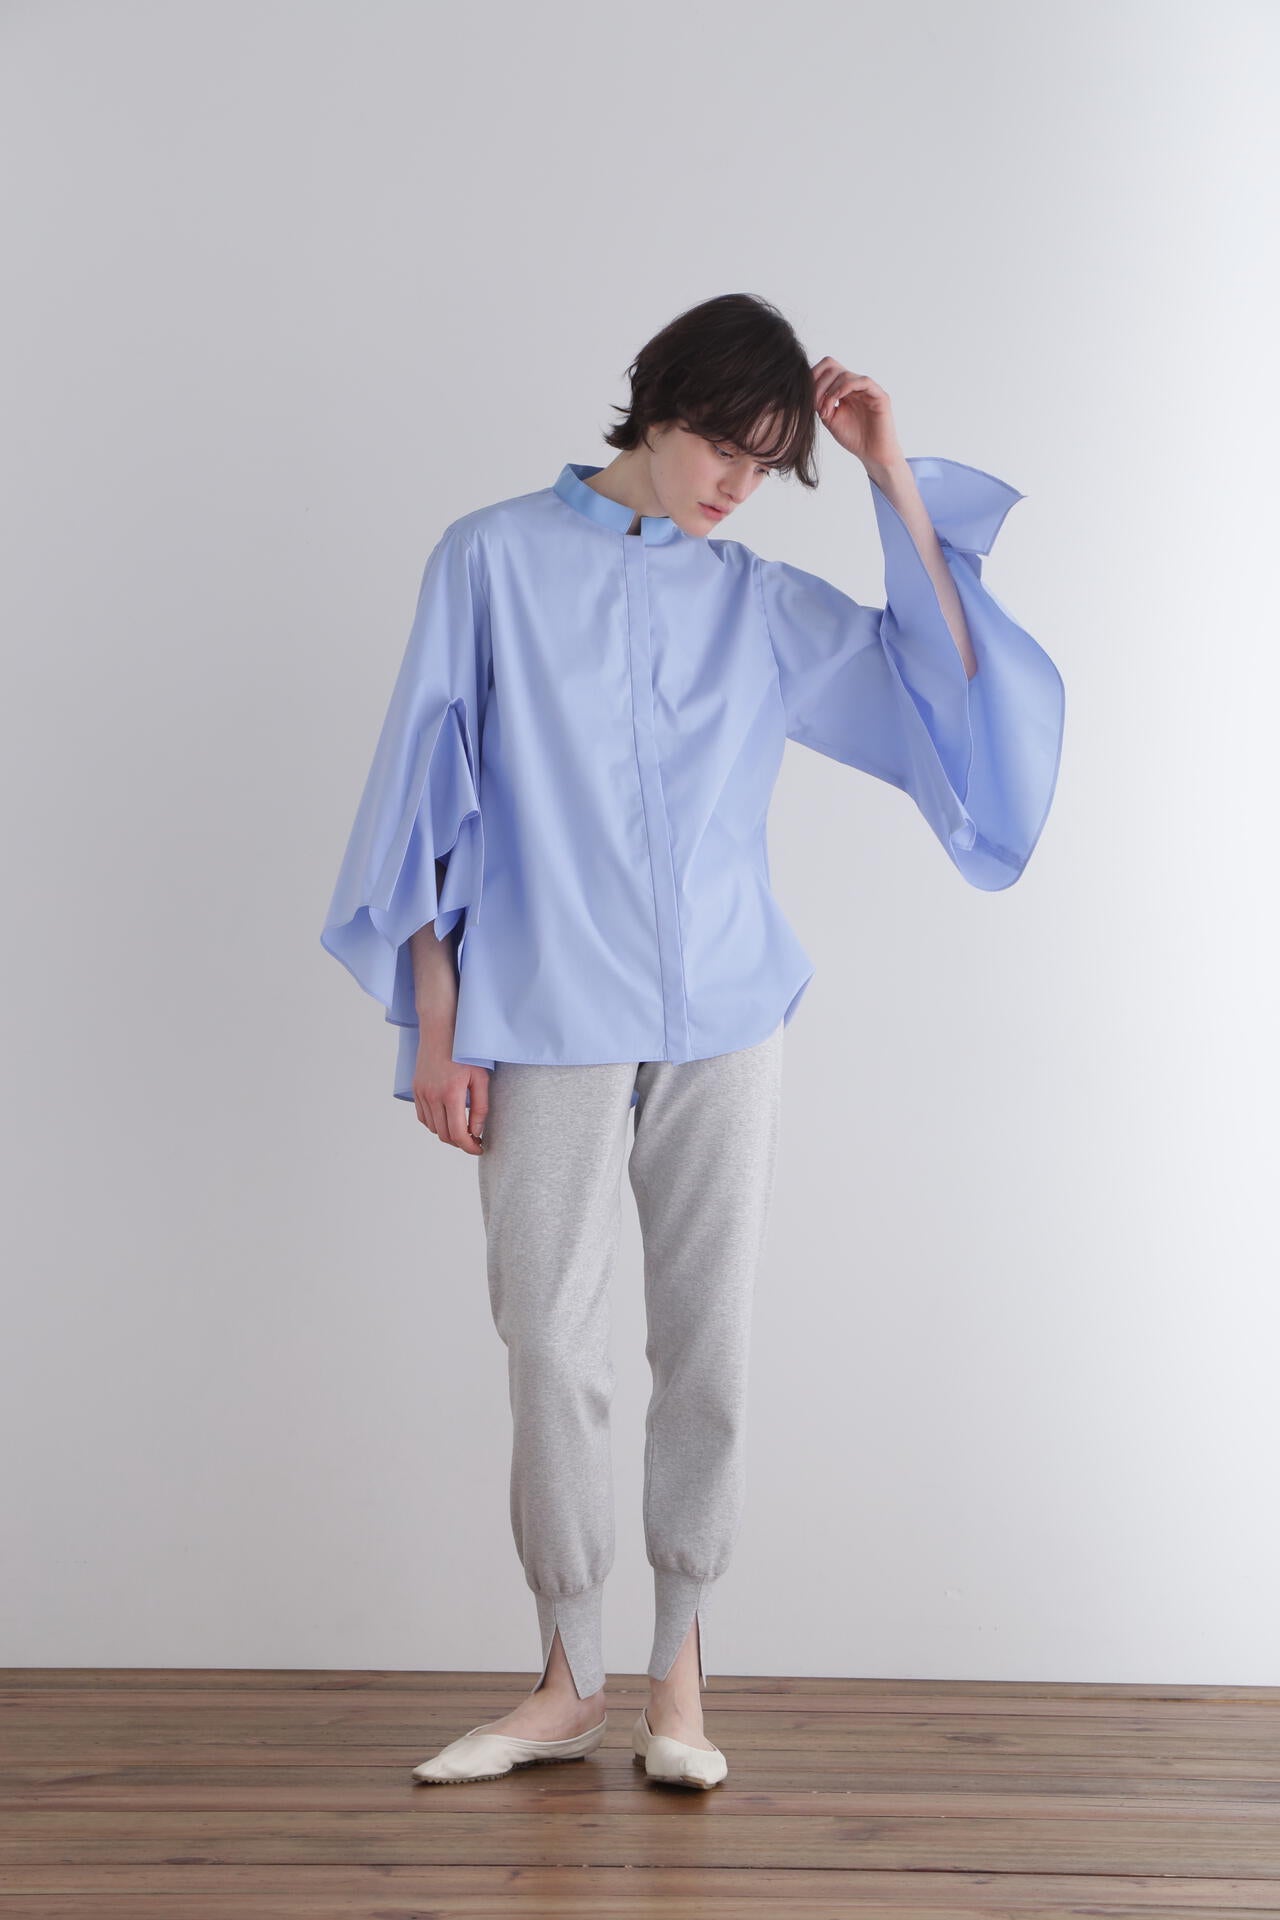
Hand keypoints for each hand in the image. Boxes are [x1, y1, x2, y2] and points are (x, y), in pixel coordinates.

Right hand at [413, 1037, 488, 1153]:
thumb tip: (477, 1131)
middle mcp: (432, 1096)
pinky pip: (423, 1117)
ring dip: (447, 1134)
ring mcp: (421, 1094)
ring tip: (462, 1128)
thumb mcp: (481, 1078)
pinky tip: (447, 1118)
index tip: (479, 1148)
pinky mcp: (416, 1090)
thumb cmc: (465, 1052)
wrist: (440, 1030)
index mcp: (451, 1094)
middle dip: (460, 1142)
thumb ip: (481, 1108)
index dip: (469, 1146)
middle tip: (474, 1139)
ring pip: (433, 1128)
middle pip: (444, 1135)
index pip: (458, 1133)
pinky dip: (435, 1123)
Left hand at [811, 358, 903, 470]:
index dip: (813, 376)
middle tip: (814, 402)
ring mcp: (868, 389)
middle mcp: (855, 385)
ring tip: (825, 410)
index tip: (804, 394)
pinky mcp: (879, 395)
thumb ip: (820, 403)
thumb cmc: (853, 438)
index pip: (826, 369)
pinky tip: (836, 400)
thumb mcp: (830, 419)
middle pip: (832, 366)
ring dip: (830, 391)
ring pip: (845, 374)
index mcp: (843, 389)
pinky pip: (862, 381)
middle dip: (819, 382)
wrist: (872, 454)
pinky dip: (845, 387)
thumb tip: (807, 389)